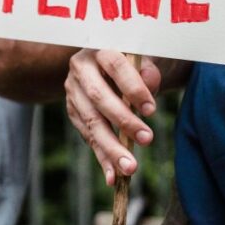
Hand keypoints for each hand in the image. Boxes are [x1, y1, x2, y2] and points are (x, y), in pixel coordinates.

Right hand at [64, 49, 162, 185]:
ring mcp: (73, 91)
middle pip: (99, 96)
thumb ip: (149, 70)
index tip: (151, 110)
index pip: (115, 65)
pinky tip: (113, 176)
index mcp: (99, 48)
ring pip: (90, 121)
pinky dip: (101, 157)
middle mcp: (80, 68)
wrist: (112, 64)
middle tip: (147, 139)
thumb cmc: (134, 60)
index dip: (132, 87)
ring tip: (130, 168)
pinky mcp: (73, 112)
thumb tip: (149, 85)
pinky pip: (88, 137)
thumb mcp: (145, 58)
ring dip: (110, 147)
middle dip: (123, 121)